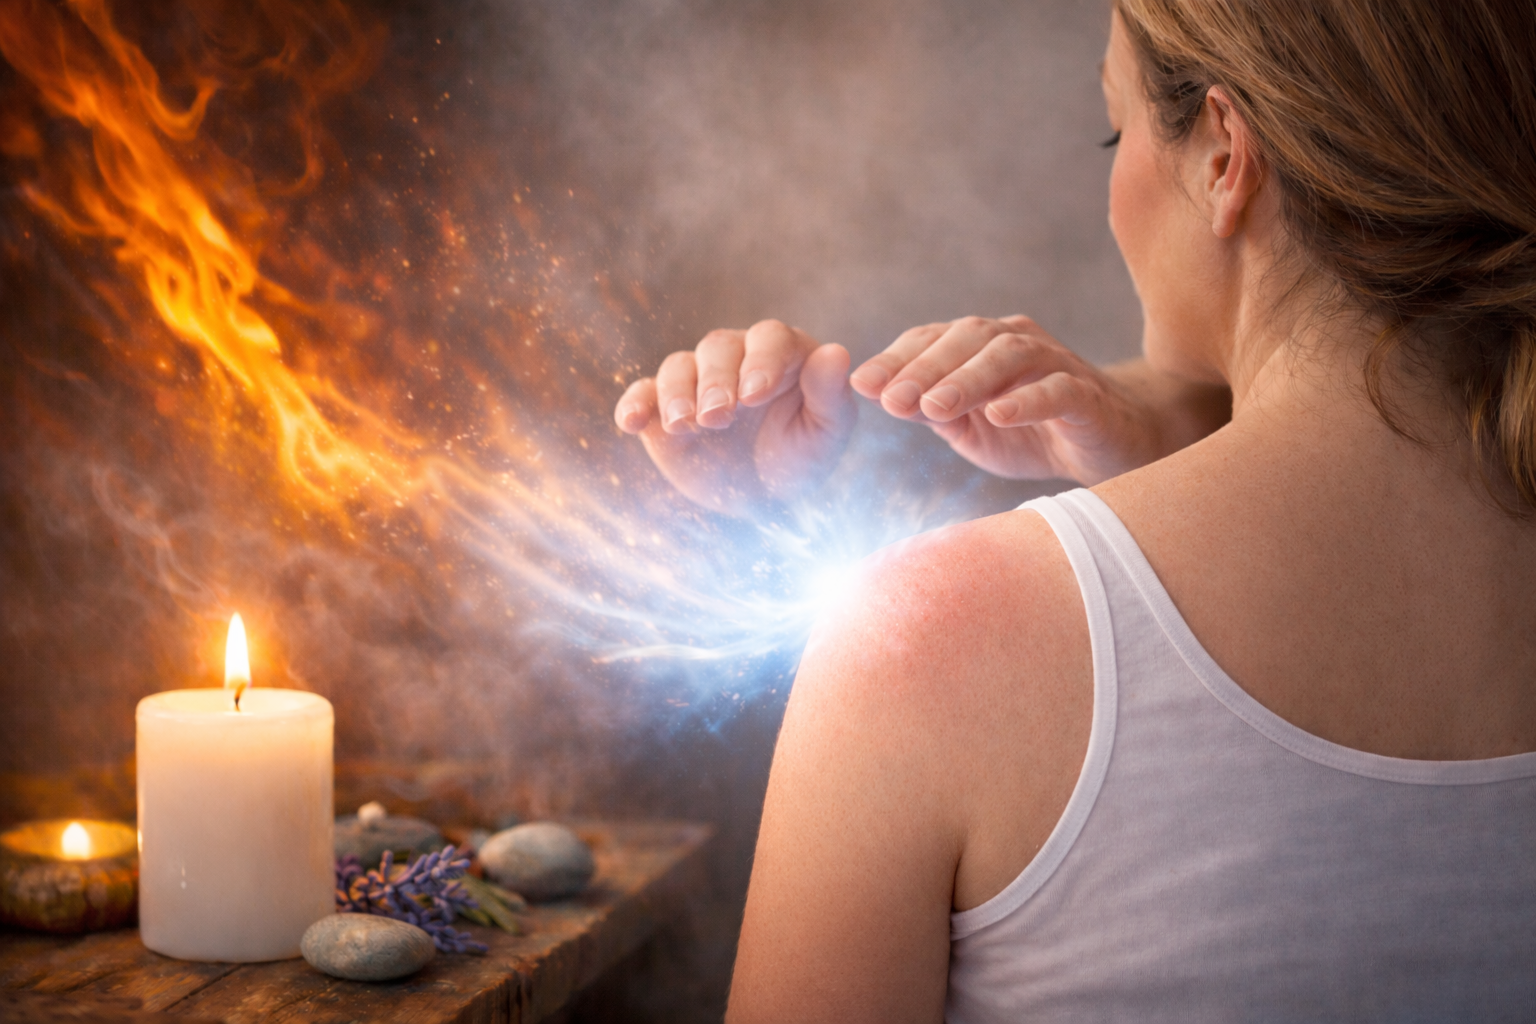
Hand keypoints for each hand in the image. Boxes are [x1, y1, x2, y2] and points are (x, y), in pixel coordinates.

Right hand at [615, 320, 856, 516]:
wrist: (760, 498)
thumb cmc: (800, 458)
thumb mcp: (824, 435)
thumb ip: (830, 395)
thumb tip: (836, 353)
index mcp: (780, 354)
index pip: (770, 339)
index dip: (762, 361)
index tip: (756, 394)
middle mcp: (735, 357)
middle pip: (719, 347)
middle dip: (717, 381)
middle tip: (719, 417)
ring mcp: (695, 379)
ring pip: (678, 366)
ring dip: (677, 393)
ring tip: (685, 425)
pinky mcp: (661, 406)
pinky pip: (642, 394)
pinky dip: (634, 404)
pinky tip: (632, 423)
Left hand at [850, 315, 1229, 482]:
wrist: (1114, 446)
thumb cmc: (1035, 434)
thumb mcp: (972, 429)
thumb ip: (934, 412)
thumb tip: (885, 398)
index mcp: (983, 346)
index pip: (933, 339)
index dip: (896, 358)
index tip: (860, 386)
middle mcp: (1019, 342)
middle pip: (967, 338)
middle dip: (924, 369)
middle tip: (891, 401)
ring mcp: (1058, 364)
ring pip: (1008, 356)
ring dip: (967, 380)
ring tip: (934, 409)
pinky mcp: (1090, 396)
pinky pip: (1059, 389)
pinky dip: (1027, 400)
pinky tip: (998, 416)